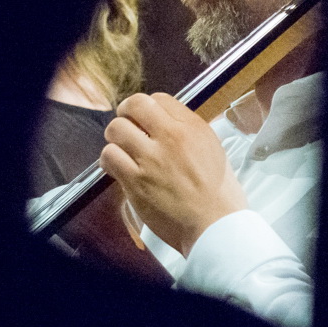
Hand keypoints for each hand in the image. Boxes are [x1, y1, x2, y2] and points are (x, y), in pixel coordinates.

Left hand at [100, 93, 247, 256]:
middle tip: (128, 129)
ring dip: (116, 139)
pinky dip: (109, 160)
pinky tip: (118, 167)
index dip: (147, 108)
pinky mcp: (135, 181)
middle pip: (133, 105)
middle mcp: (171, 138)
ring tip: (123, 151)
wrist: (215, 228)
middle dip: (126, 114)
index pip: (158, 98)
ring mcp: (151, 159)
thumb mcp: (213, 150)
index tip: (145, 120)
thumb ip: (187, 132)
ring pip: (115, 129)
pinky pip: (109, 156)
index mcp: (193, 129)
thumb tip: (163, 122)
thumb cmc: (219, 194)